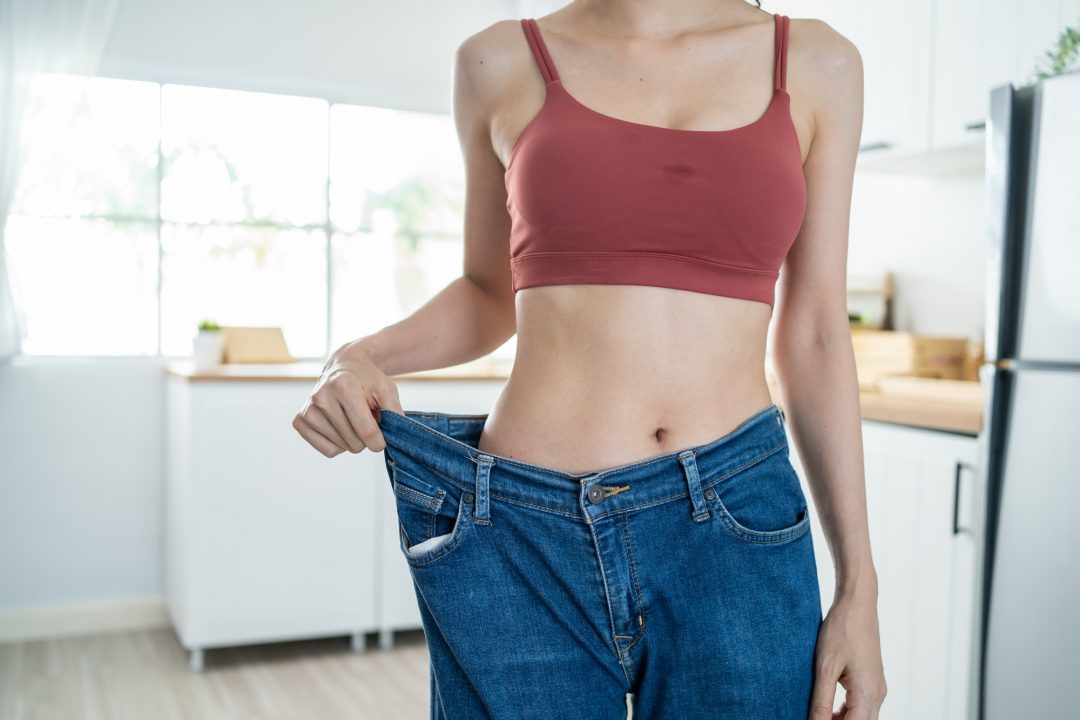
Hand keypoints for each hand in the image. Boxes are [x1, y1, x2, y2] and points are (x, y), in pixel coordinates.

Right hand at [293, 343, 403, 455]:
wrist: (344, 366)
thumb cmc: (368, 380)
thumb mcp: (387, 389)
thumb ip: (394, 412)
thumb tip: (395, 437)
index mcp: (344, 386)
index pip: (367, 431)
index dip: (380, 441)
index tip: (383, 438)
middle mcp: (321, 397)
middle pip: (355, 443)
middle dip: (366, 438)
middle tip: (365, 419)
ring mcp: (308, 410)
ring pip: (342, 448)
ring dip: (353, 439)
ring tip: (352, 418)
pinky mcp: (300, 421)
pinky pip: (328, 451)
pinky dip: (339, 444)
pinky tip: (340, 426)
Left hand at [809, 588, 886, 718]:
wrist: (857, 604)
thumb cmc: (842, 630)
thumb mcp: (825, 667)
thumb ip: (821, 701)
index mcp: (867, 693)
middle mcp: (878, 695)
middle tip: (813, 717)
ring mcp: (877, 688)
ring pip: (861, 718)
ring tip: (816, 715)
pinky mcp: (872, 681)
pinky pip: (861, 706)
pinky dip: (845, 712)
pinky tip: (826, 709)